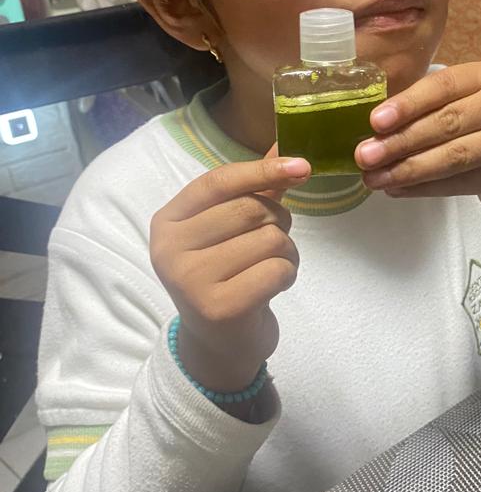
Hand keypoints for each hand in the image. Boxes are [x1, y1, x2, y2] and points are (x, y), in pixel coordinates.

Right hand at [150, 148, 310, 392]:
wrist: (219, 344)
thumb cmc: (227, 275)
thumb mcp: (231, 229)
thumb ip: (255, 188)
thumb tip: (286, 146)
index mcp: (168, 221)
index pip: (218, 181)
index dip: (262, 170)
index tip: (301, 166)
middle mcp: (170, 249)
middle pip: (250, 209)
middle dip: (278, 220)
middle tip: (276, 239)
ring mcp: (191, 281)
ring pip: (269, 239)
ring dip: (287, 251)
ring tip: (273, 266)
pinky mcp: (219, 308)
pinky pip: (276, 270)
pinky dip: (288, 274)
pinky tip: (272, 287)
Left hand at [355, 62, 480, 244]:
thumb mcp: (465, 102)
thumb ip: (428, 107)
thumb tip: (373, 131)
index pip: (443, 85)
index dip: (408, 103)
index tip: (374, 122)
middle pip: (447, 122)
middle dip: (401, 141)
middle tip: (364, 156)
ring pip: (453, 156)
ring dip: (408, 169)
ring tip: (375, 178)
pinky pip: (459, 183)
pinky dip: (424, 188)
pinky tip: (397, 189)